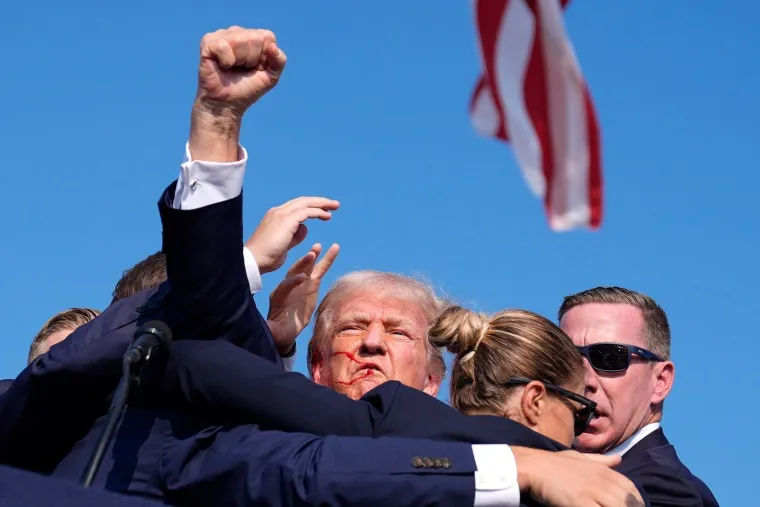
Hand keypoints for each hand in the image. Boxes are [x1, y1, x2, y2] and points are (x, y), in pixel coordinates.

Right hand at [189, 26, 286, 161]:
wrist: (226, 105)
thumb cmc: (247, 89)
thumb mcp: (271, 77)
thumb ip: (280, 61)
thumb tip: (273, 46)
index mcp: (252, 36)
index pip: (267, 36)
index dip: (264, 57)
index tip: (255, 68)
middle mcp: (237, 32)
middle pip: (255, 38)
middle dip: (252, 59)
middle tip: (241, 70)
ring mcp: (221, 35)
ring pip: (240, 40)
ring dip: (239, 60)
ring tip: (231, 68)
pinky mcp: (208, 42)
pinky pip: (224, 46)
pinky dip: (226, 61)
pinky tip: (221, 66)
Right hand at [245, 197, 339, 273]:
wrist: (254, 261)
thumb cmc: (266, 257)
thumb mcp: (284, 244)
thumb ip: (294, 236)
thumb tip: (304, 229)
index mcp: (275, 216)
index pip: (296, 206)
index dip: (311, 206)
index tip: (324, 210)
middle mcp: (278, 212)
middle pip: (302, 201)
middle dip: (319, 201)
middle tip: (333, 204)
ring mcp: (281, 215)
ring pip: (306, 203)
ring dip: (322, 204)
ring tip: (334, 206)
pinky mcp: (286, 220)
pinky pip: (307, 212)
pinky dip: (318, 212)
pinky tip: (327, 216)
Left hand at [267, 243, 339, 353]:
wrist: (285, 329)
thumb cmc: (279, 330)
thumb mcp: (274, 330)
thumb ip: (271, 328)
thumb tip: (267, 330)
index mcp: (278, 296)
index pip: (285, 286)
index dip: (293, 282)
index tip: (302, 279)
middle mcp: (289, 286)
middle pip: (295, 271)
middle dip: (302, 264)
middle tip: (311, 254)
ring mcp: (301, 283)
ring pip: (307, 267)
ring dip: (313, 256)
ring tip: (319, 246)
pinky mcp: (312, 284)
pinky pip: (320, 269)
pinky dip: (327, 259)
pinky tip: (334, 248)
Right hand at [513, 448, 643, 506]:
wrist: (534, 467)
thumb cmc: (555, 463)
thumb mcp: (580, 457)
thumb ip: (601, 460)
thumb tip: (620, 458)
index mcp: (603, 470)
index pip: (630, 487)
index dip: (637, 500)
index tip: (636, 506)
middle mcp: (602, 481)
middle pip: (628, 501)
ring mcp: (593, 493)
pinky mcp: (582, 504)